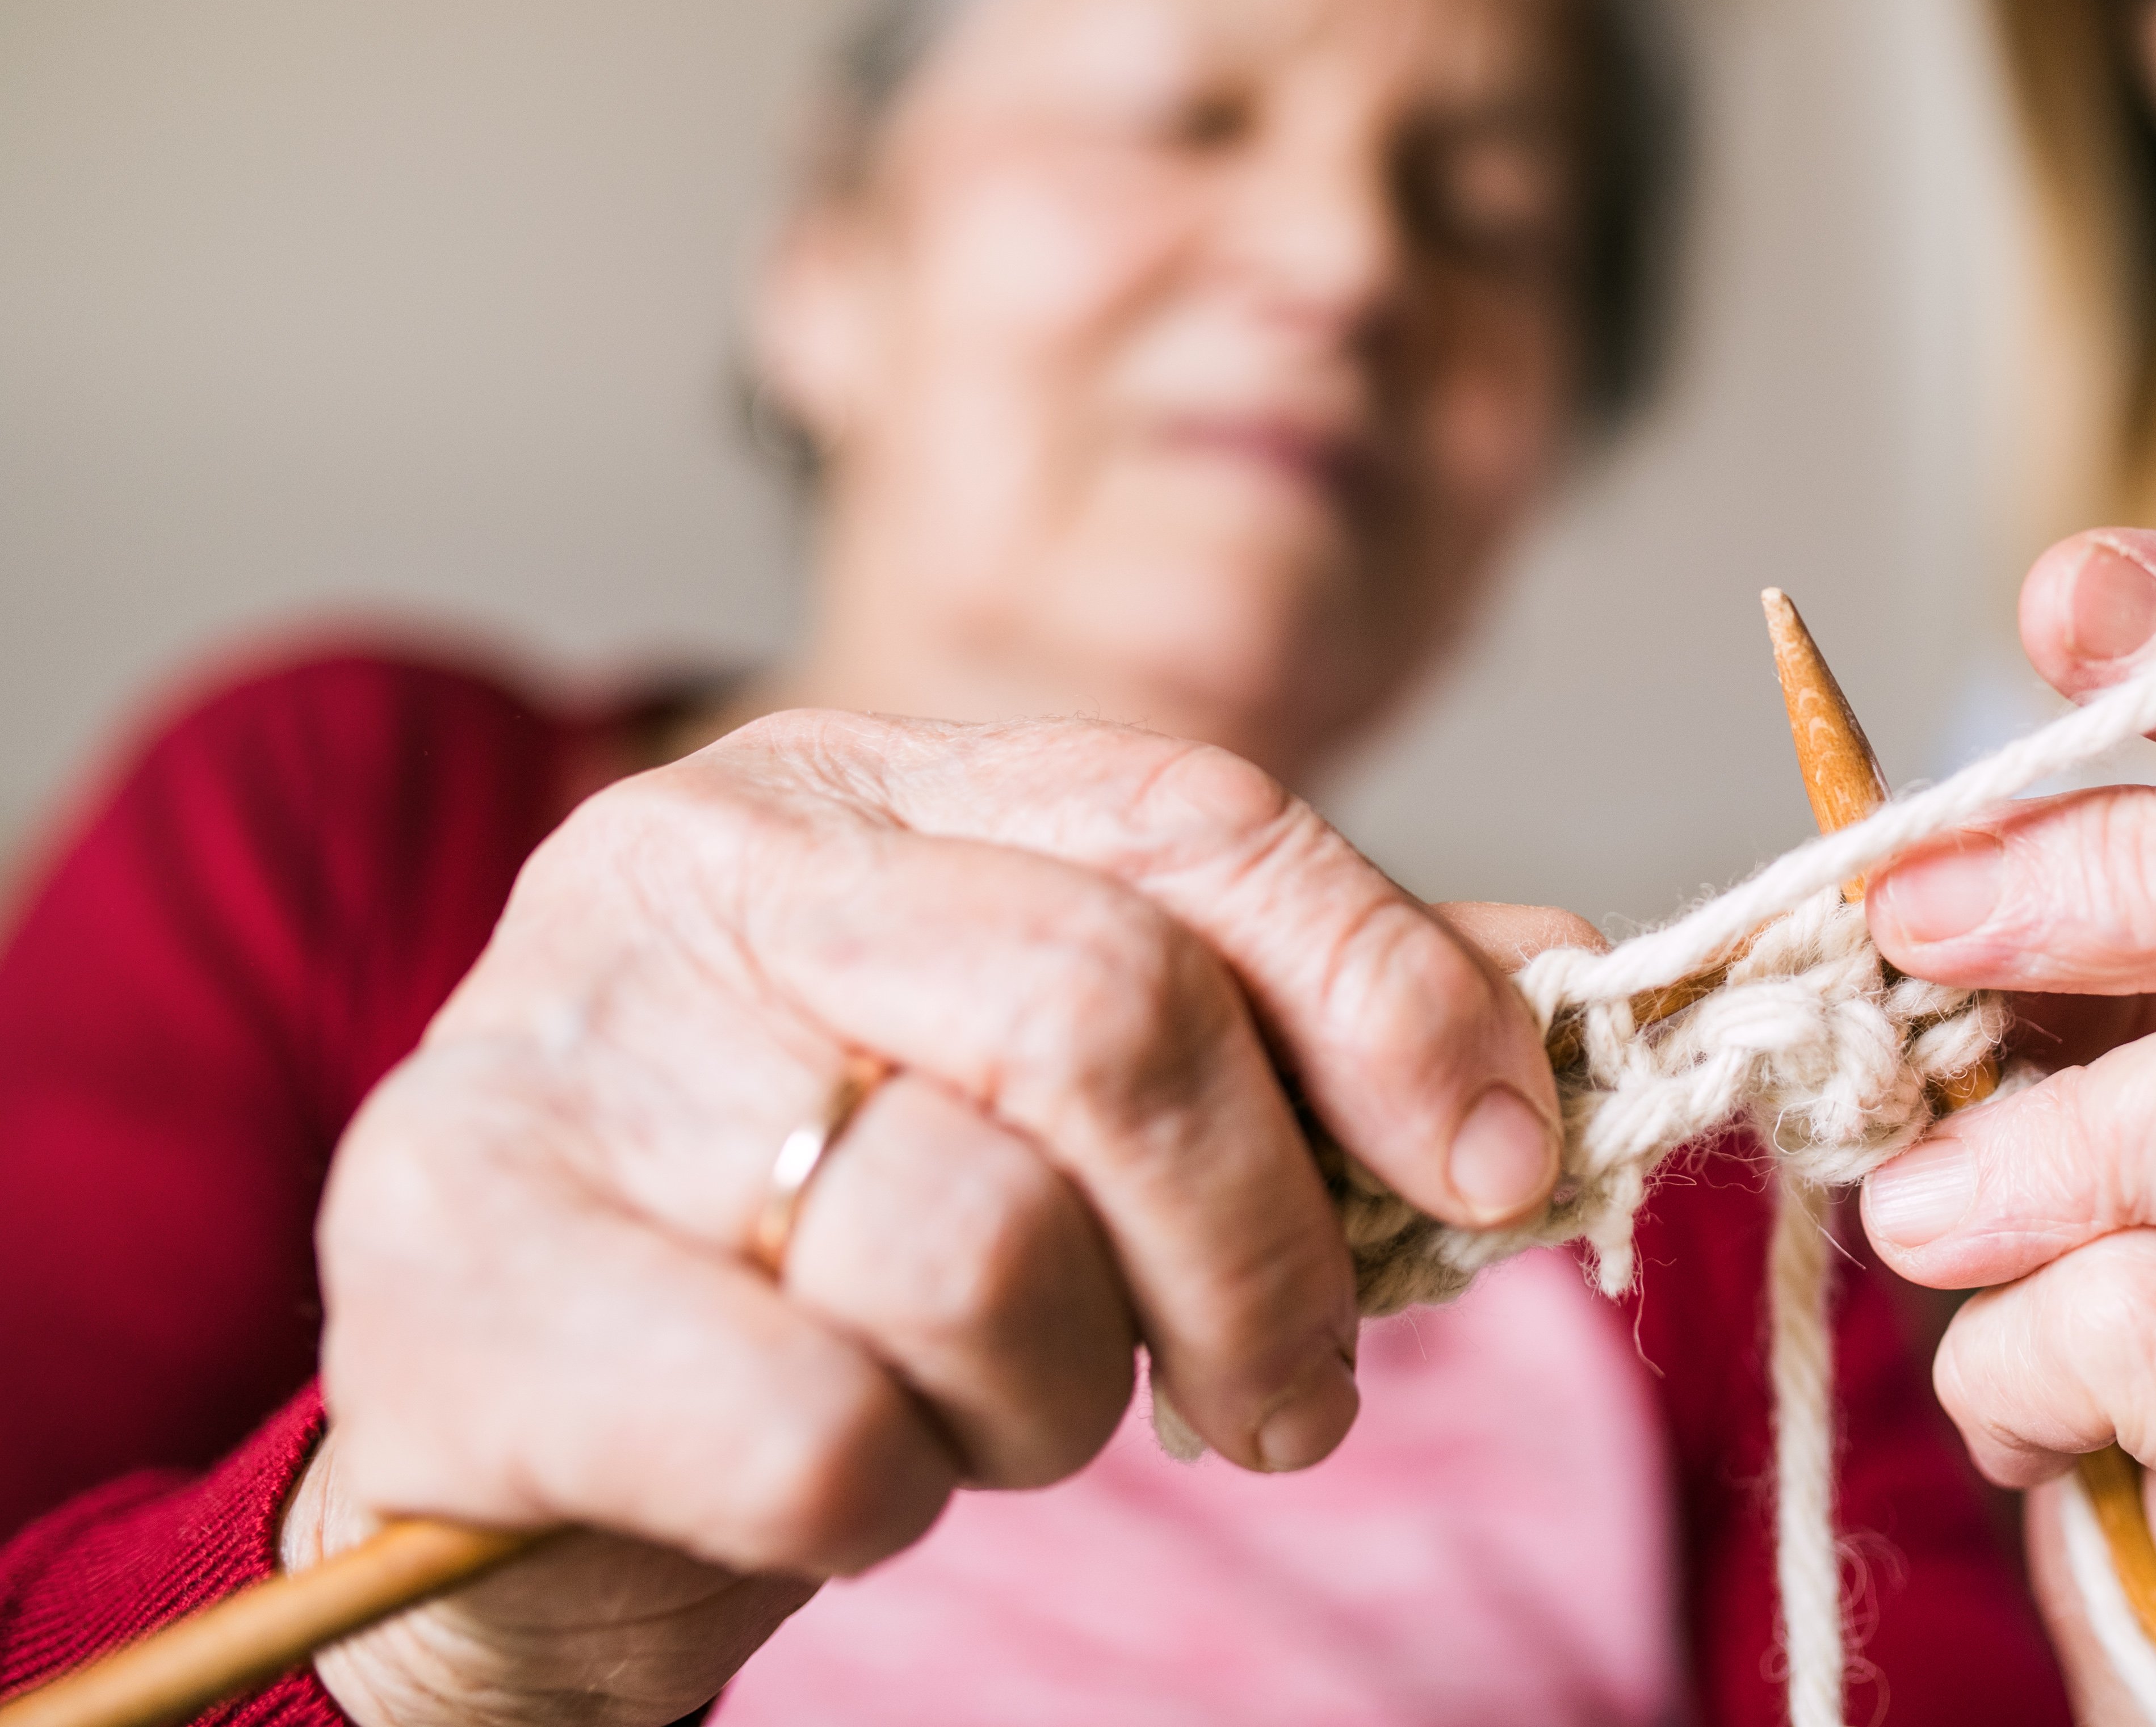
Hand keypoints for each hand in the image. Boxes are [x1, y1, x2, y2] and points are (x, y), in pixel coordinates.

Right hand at [296, 713, 1564, 1726]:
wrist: (533, 1433)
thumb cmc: (838, 1249)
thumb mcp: (1072, 1102)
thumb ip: (1305, 1023)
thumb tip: (1567, 978)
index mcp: (862, 788)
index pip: (1197, 822)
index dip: (1392, 994)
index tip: (1506, 1161)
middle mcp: (693, 869)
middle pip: (1110, 1012)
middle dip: (1262, 1250)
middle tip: (1286, 1395)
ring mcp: (554, 1058)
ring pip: (976, 1240)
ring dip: (1058, 1391)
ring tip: (1003, 1409)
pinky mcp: (455, 1281)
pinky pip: (813, 1428)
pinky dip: (888, 1499)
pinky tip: (846, 1481)